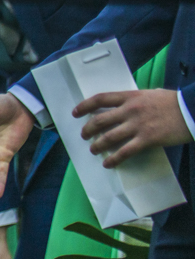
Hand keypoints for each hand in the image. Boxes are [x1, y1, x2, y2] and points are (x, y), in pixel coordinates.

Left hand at [76, 88, 192, 166]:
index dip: (84, 106)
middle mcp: (130, 110)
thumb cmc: (174, 102)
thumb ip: (135, 101)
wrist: (192, 110)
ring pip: (108, 137)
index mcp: (130, 97)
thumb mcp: (150, 95)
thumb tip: (123, 107)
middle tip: (83, 135)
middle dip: (87, 129)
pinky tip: (108, 164)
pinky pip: (125, 151)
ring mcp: (137, 125)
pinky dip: (114, 159)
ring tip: (93, 150)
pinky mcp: (147, 139)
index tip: (75, 113)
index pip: (100, 99)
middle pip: (100, 120)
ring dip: (97, 145)